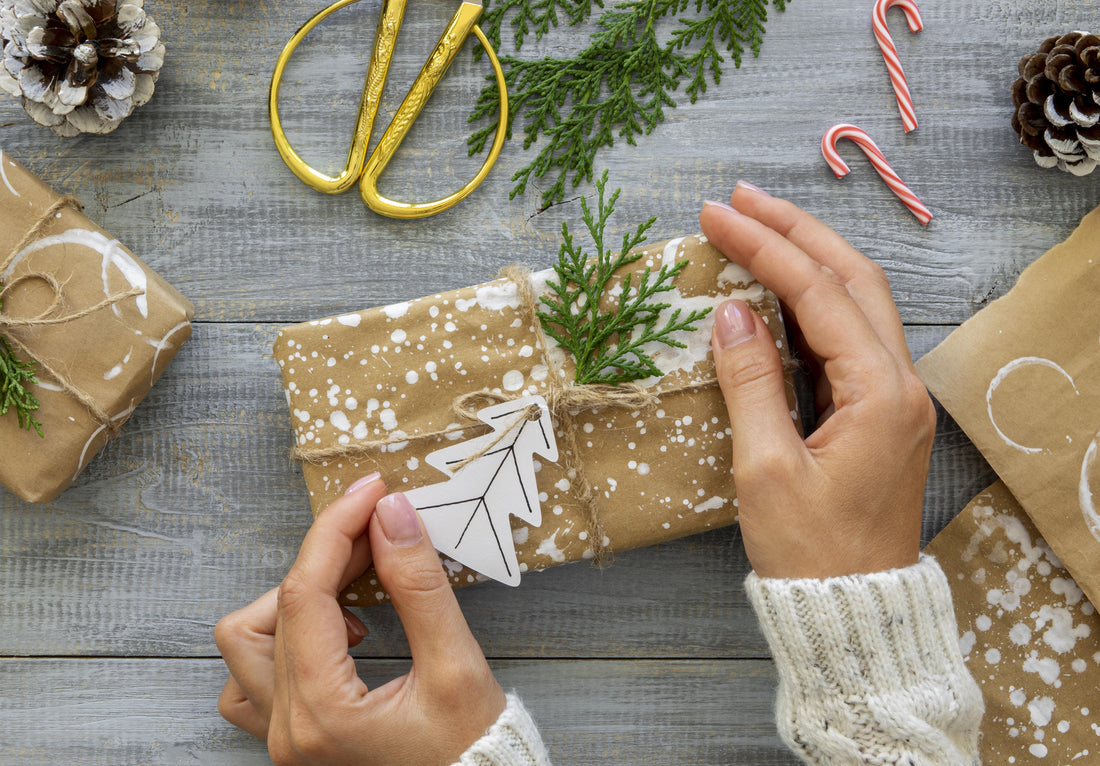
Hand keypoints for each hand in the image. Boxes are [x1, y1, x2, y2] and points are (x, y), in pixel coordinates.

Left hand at [214, 476, 505, 764]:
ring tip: (352, 588)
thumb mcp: (458, 666)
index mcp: (323, 713)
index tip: (371, 492)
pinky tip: (337, 630)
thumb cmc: (472, 751)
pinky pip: (253, 678)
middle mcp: (288, 729)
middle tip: (376, 533)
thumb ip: (420, 586)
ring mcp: (284, 737)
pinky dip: (285, 638)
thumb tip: (392, 515)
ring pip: (247, 643)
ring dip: (292, 600)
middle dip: (321, 559)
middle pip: (270, 611)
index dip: (336, 529)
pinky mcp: (294, 737)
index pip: (305, 594)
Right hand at [699, 183, 933, 578]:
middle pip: (853, 278)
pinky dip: (812, 301)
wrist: (852, 610)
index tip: (718, 215)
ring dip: (809, 257)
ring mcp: (894, 395)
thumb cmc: (809, 552)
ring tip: (757, 224)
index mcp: (881, 394)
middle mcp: (900, 384)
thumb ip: (750, 384)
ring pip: (857, 300)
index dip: (766, 247)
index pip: (820, 294)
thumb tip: (730, 314)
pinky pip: (849, 335)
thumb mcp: (766, 470)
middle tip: (741, 198)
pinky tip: (777, 288)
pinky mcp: (878, 410)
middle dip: (797, 230)